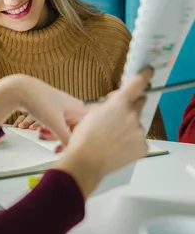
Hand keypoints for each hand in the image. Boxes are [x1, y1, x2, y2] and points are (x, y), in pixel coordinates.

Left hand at [0, 73, 88, 143]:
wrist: (21, 89)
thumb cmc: (40, 102)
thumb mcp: (55, 124)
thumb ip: (66, 139)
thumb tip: (73, 150)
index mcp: (79, 109)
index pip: (83, 132)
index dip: (75, 142)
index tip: (63, 150)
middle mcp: (74, 107)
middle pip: (73, 130)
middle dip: (60, 138)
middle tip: (51, 144)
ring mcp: (63, 107)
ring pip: (62, 128)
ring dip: (51, 134)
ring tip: (40, 134)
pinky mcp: (53, 108)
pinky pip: (54, 123)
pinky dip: (47, 128)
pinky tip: (37, 128)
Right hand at [58, 68, 151, 197]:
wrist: (87, 161)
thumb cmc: (84, 136)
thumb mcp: (92, 113)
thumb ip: (109, 104)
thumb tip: (117, 101)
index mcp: (119, 103)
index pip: (137, 84)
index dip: (144, 76)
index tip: (148, 72)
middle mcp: (132, 115)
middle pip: (139, 104)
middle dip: (131, 107)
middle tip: (118, 117)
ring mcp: (139, 132)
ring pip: (137, 124)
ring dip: (129, 127)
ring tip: (113, 138)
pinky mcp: (143, 147)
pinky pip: (139, 140)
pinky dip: (132, 142)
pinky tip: (119, 147)